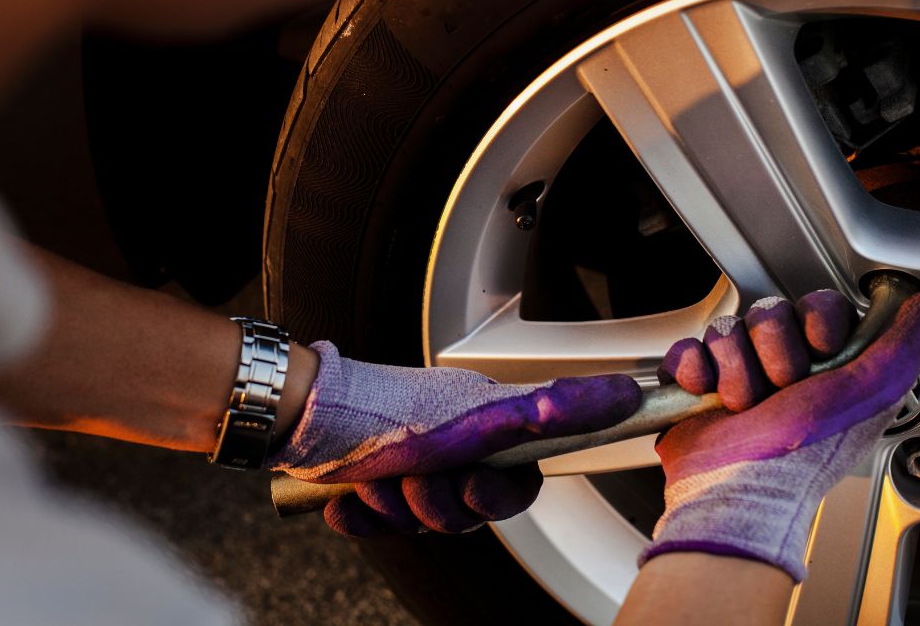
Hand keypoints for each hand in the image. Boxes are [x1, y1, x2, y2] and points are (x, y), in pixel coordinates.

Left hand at [268, 342, 641, 536]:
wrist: (295, 420)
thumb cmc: (379, 415)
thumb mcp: (474, 419)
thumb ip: (550, 412)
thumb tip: (623, 392)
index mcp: (481, 429)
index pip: (516, 486)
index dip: (494, 498)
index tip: (471, 486)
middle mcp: (448, 447)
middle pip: (468, 514)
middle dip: (435, 505)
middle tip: (414, 478)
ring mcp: (406, 469)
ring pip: (421, 523)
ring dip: (393, 507)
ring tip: (375, 478)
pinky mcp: (369, 488)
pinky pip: (380, 528)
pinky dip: (361, 517)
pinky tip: (347, 495)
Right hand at [645, 288, 919, 579]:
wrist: (737, 491)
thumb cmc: (804, 456)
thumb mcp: (870, 392)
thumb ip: (905, 342)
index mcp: (830, 369)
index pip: (818, 305)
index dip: (815, 323)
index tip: (820, 353)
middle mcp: (785, 370)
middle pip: (769, 312)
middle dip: (772, 352)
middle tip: (779, 389)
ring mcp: (737, 376)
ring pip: (727, 329)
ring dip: (733, 369)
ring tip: (742, 405)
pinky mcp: (697, 384)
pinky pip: (687, 347)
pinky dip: (693, 372)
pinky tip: (706, 395)